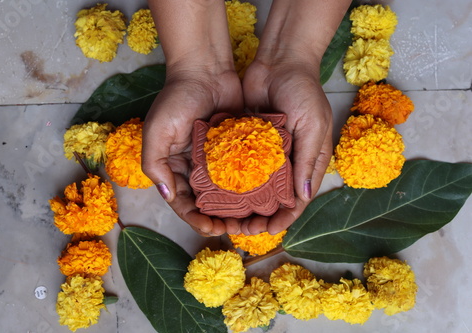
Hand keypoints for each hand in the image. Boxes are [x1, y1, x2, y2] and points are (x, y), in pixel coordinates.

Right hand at [142, 64, 243, 236]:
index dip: (195, 219)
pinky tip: (262, 198)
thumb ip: (155, 165)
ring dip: (236, 209)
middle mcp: (195, 167)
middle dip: (218, 219)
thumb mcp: (156, 131)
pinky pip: (243, 172)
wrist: (206, 70)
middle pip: (206, 203)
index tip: (210, 228)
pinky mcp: (236, 148)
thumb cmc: (176, 99)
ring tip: (250, 220)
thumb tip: (168, 196)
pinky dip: (250, 187)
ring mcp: (217, 159)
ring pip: (227, 193)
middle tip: (235, 230)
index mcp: (174, 166)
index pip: (183, 202)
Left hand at [239, 59, 332, 234]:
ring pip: (255, 187)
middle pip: (274, 198)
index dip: (285, 217)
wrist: (279, 62)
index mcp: (308, 160)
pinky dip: (233, 181)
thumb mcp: (312, 125)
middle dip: (261, 216)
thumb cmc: (304, 91)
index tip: (270, 230)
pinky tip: (219, 193)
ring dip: (245, 204)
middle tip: (244, 229)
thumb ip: (307, 160)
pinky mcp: (248, 142)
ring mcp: (266, 153)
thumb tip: (302, 197)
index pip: (298, 198)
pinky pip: (240, 166)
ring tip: (230, 218)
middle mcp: (287, 161)